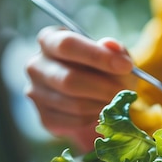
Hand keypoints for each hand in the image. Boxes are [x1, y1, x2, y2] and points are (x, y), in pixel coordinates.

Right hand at [25, 26, 136, 151]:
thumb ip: (114, 51)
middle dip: (103, 87)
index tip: (125, 66)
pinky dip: (96, 118)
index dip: (97, 56)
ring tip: (117, 100)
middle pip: (68, 79)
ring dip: (103, 104)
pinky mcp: (45, 118)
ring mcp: (37, 93)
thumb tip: (111, 45)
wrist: (95, 94)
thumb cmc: (104, 67)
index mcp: (50, 40)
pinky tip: (104, 110)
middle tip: (125, 91)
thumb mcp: (114, 55)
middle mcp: (36, 65)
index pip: (67, 45)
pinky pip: (75, 122)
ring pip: (73, 104)